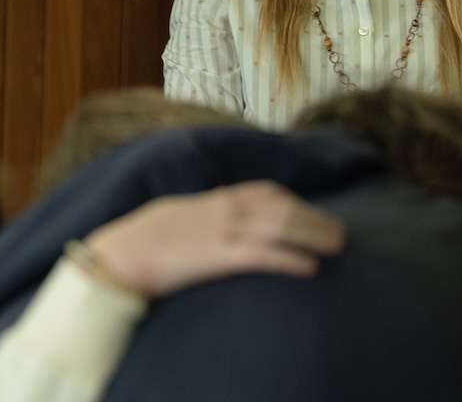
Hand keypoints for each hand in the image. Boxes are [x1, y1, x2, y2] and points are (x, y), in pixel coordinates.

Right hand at [84, 180, 345, 297]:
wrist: (122, 252)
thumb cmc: (143, 237)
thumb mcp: (177, 214)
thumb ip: (202, 214)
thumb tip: (212, 220)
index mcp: (215, 197)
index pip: (266, 192)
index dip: (296, 202)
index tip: (314, 211)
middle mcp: (226, 208)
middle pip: (283, 207)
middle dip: (315, 218)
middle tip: (340, 233)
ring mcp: (224, 231)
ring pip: (282, 226)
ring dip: (314, 235)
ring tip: (336, 247)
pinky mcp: (220, 256)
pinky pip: (265, 255)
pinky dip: (291, 259)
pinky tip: (309, 269)